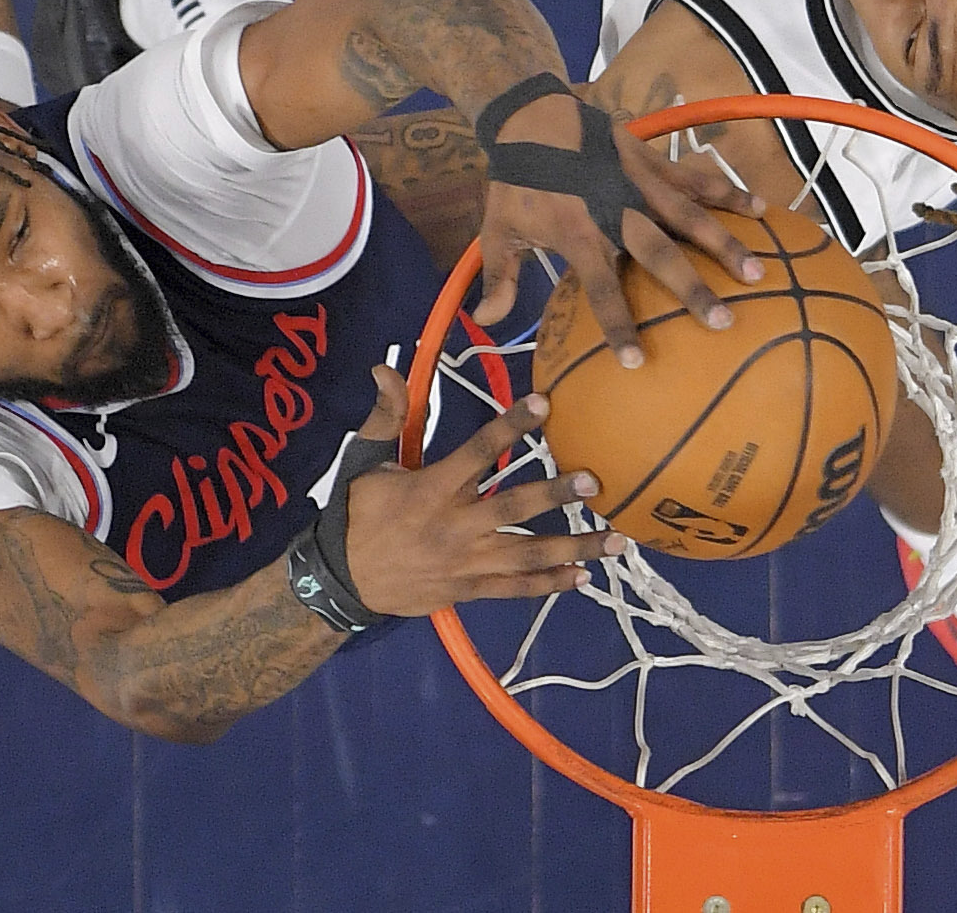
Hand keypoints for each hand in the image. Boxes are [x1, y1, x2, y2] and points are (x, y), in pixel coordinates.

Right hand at [340, 365, 624, 614]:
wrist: (340, 580)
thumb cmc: (358, 514)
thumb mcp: (366, 461)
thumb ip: (387, 416)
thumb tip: (385, 367)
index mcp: (432, 488)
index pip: (478, 451)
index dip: (510, 426)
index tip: (544, 404)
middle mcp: (455, 525)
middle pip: (513, 508)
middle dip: (555, 495)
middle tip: (595, 481)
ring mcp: (465, 562)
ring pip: (526, 555)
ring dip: (573, 547)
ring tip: (616, 540)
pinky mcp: (468, 589)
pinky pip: (514, 588)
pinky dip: (549, 584)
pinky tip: (583, 577)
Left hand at [474, 91, 767, 367]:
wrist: (529, 116)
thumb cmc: (516, 180)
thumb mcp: (497, 228)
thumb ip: (498, 277)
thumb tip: (489, 324)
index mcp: (578, 233)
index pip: (600, 288)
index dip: (618, 324)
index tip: (637, 361)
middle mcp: (614, 210)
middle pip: (659, 254)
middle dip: (691, 288)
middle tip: (722, 321)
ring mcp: (638, 182)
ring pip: (687, 215)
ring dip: (723, 243)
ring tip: (756, 272)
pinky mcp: (652, 160)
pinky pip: (694, 177)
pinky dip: (727, 192)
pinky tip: (762, 208)